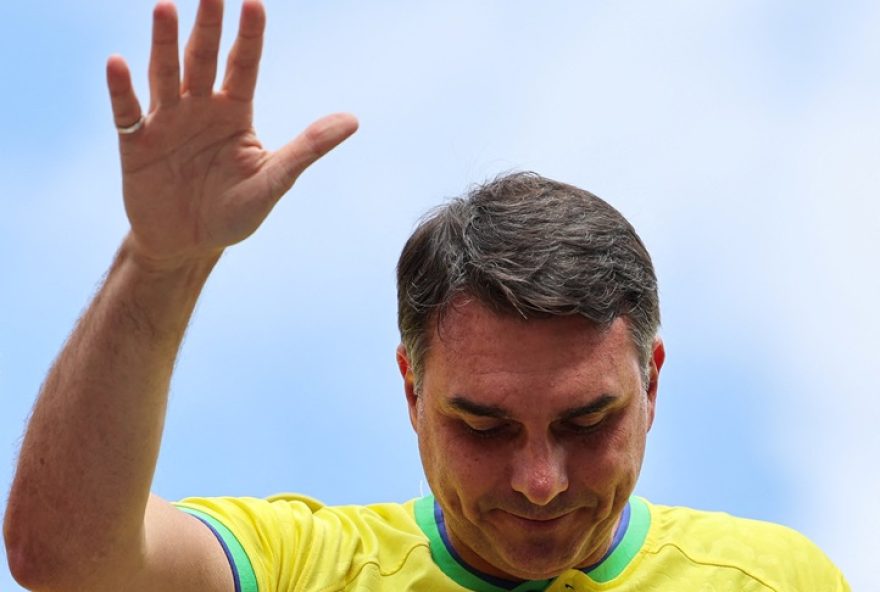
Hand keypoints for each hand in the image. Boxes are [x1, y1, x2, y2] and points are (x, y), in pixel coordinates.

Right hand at [106, 0, 357, 269]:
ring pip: (165, 75)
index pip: (243, 66)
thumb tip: (353, 120)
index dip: (249, 36)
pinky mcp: (136, 144)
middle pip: (203, 59)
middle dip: (207, 25)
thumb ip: (307, 149)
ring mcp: (166, 123)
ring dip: (163, 44)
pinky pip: (128, 112)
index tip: (254, 1)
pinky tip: (117, 63)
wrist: (189, 245)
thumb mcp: (274, 181)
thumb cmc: (234, 212)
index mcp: (234, 113)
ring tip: (166, 8)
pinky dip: (122, 90)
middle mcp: (199, 108)